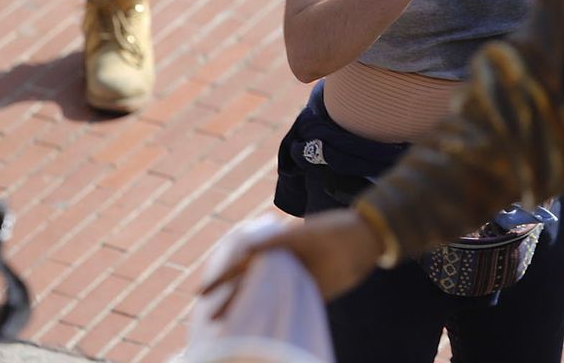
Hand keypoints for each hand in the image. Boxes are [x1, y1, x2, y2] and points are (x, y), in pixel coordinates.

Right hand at [201, 209, 381, 317]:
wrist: (362, 239)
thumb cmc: (329, 231)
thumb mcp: (298, 235)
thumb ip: (274, 243)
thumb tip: (244, 250)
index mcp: (274, 249)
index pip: (240, 267)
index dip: (220, 281)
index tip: (201, 293)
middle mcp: (283, 265)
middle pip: (251, 286)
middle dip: (232, 301)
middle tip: (214, 321)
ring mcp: (296, 279)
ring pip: (269, 299)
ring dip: (254, 313)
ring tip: (236, 330)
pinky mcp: (314, 292)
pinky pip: (291, 307)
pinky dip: (278, 318)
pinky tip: (266, 331)